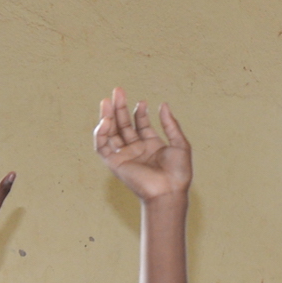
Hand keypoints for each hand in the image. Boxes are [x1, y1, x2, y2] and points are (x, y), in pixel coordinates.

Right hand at [93, 88, 192, 202]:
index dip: (140, 112)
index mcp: (151, 145)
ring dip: (108, 116)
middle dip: (120, 107)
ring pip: (111, 132)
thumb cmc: (178, 172)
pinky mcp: (114, 163)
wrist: (169, 191)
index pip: (140, 124)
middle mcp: (136, 149)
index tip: (142, 102)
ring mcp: (124, 155)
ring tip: (108, 100)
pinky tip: (107, 120)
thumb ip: (170, 124)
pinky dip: (101, 133)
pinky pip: (102, 146)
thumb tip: (163, 104)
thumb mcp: (180, 144)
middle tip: (118, 90)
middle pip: (124, 124)